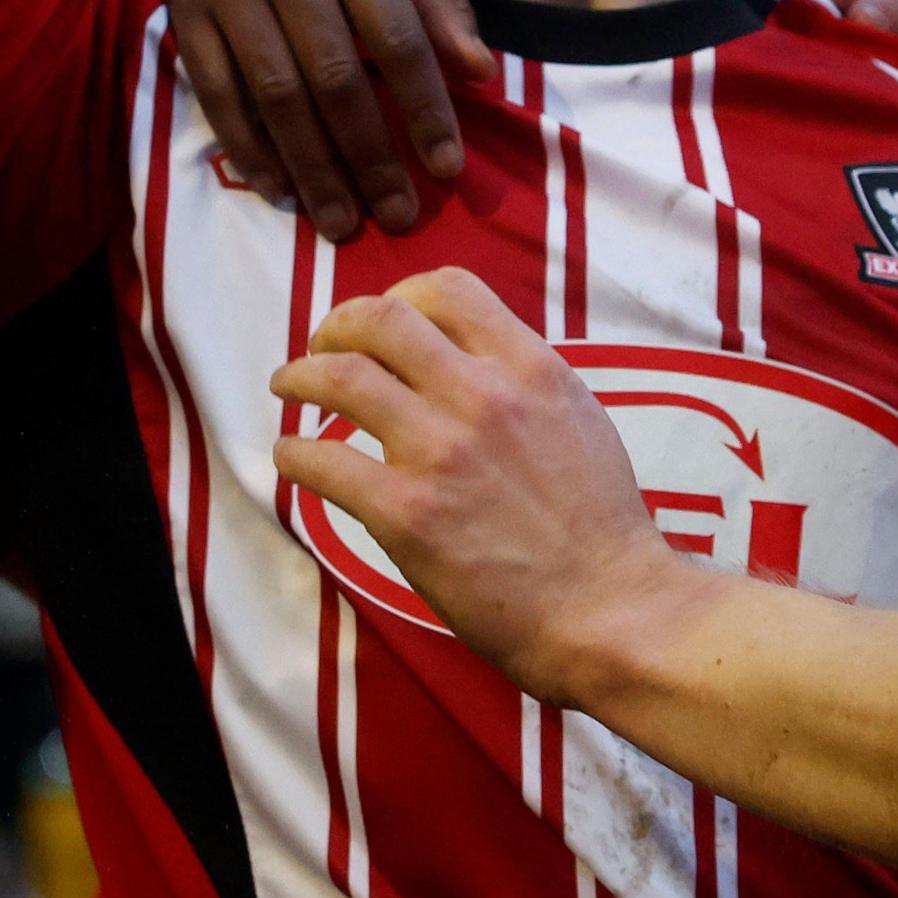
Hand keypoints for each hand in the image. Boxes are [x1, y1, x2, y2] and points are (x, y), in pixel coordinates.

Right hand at [158, 0, 489, 241]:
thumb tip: (481, 74)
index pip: (397, 36)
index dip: (424, 107)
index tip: (448, 168)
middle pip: (335, 76)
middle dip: (370, 155)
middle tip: (398, 216)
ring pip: (275, 94)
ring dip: (312, 167)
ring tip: (343, 223)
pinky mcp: (185, 14)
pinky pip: (218, 95)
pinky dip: (249, 150)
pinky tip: (280, 191)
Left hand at [270, 267, 684, 701]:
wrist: (610, 608)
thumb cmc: (602, 526)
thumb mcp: (579, 420)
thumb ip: (525, 383)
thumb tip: (474, 363)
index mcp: (530, 367)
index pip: (447, 289)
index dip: (401, 295)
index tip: (383, 321)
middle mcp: (482, 394)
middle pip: (380, 320)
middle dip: (336, 325)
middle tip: (321, 347)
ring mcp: (440, 452)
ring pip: (340, 378)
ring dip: (300, 376)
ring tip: (287, 386)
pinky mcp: (407, 514)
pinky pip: (324, 463)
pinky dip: (294, 455)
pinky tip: (290, 459)